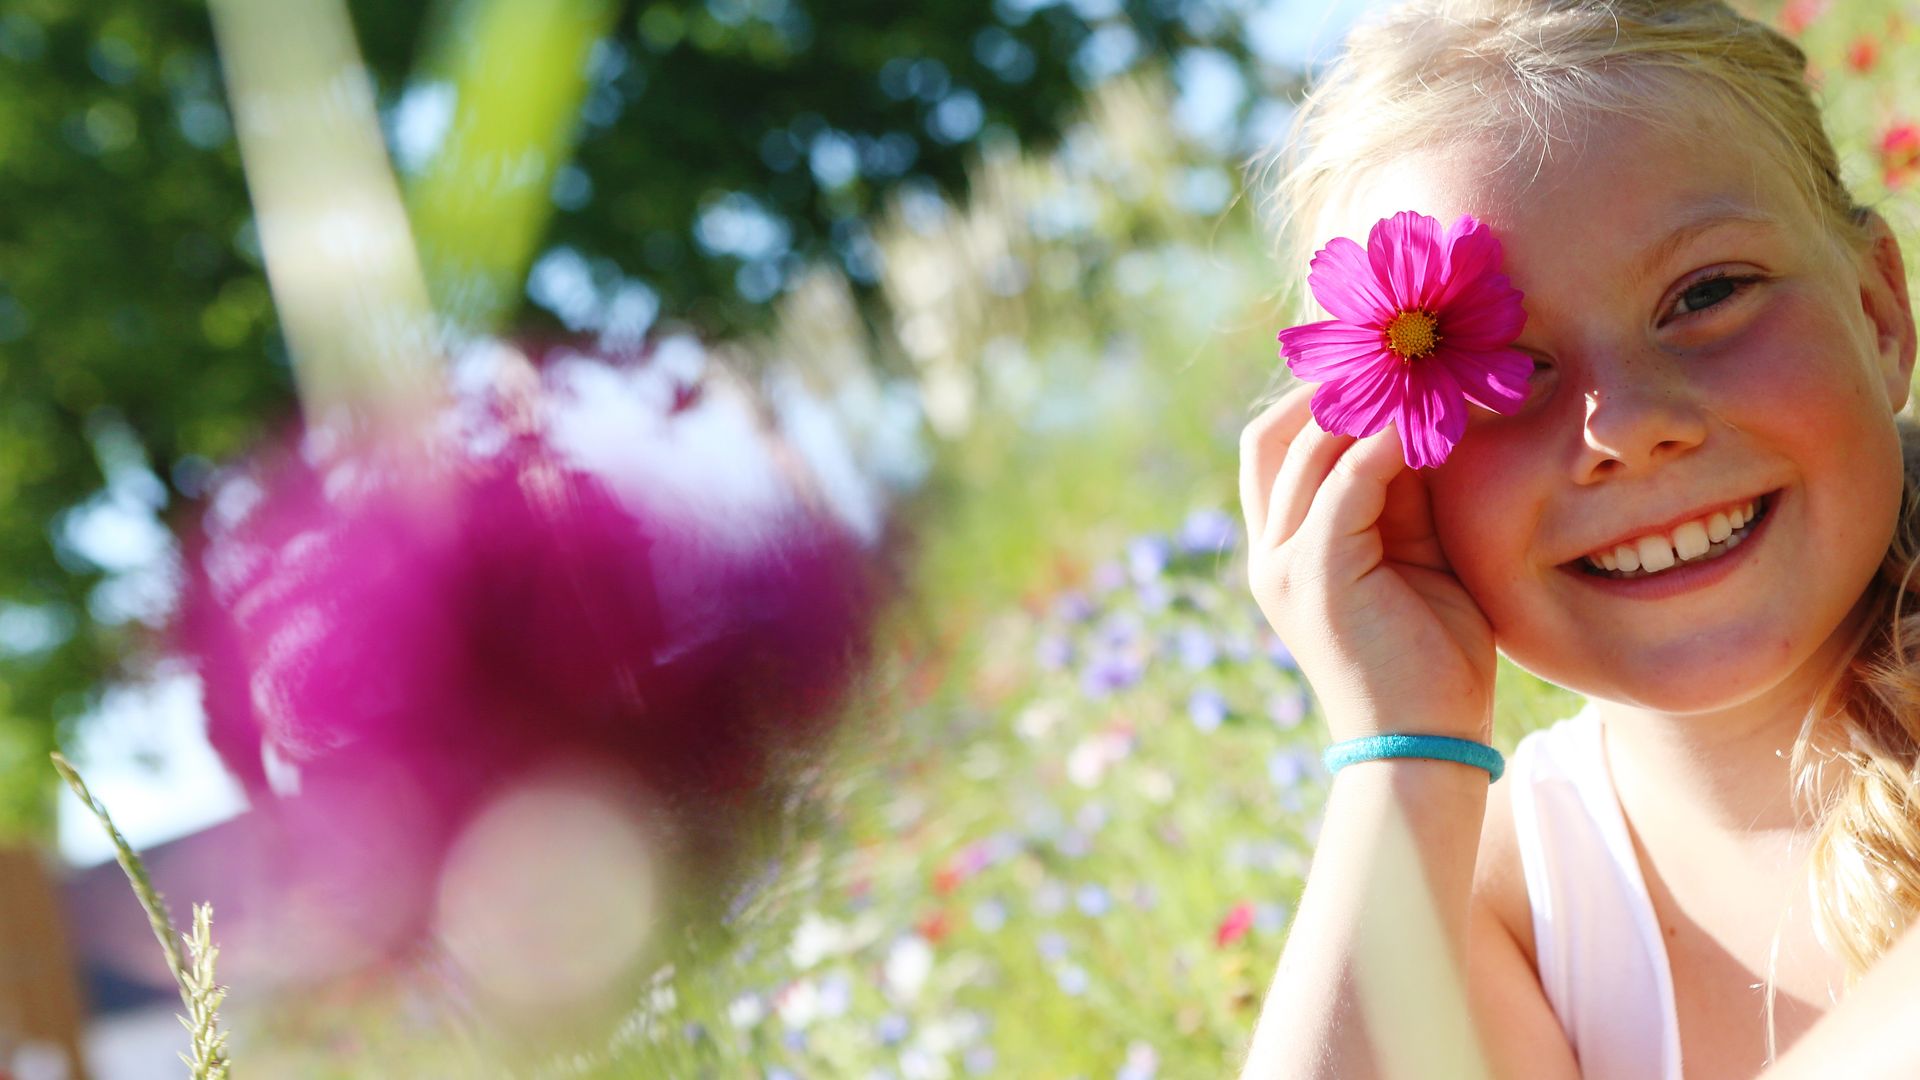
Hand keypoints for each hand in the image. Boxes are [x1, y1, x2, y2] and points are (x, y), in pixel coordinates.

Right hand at [1239, 385, 1495, 744]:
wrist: (1424, 746)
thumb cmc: (1433, 661)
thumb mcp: (1420, 557)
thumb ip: (1407, 494)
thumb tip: (1424, 416)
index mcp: (1287, 549)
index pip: (1280, 447)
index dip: (1322, 397)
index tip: (1386, 361)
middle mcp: (1271, 551)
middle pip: (1270, 434)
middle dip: (1329, 386)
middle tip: (1398, 354)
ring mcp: (1282, 562)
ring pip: (1304, 448)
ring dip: (1364, 406)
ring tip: (1421, 374)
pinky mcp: (1313, 573)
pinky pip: (1342, 484)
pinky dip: (1383, 445)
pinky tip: (1426, 423)